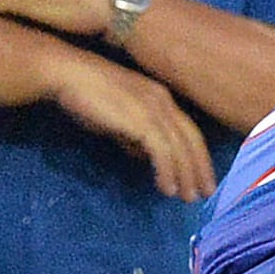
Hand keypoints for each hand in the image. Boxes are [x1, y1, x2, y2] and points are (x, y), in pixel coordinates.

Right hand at [51, 51, 214, 202]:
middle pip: (192, 140)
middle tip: (206, 193)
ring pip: (180, 148)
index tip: (201, 176)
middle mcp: (164, 102)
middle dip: (200, 169)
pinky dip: (167, 171)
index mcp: (161, 98)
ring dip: (186, 175)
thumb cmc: (86, 94)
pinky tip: (167, 189)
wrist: (68, 75)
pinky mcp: (142, 120)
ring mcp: (154, 110)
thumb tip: (143, 156)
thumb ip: (132, 135)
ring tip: (187, 198)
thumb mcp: (117, 118)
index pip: (188, 131)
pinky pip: (162, 152)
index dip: (198, 155)